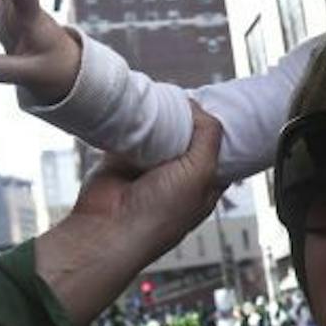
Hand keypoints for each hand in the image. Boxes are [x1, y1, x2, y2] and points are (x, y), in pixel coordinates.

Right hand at [35, 107, 226, 324]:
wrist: (109, 228)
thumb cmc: (159, 215)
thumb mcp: (201, 173)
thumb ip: (208, 138)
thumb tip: (199, 108)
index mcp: (203, 185)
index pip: (217, 150)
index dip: (216, 129)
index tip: (216, 105)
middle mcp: (178, 176)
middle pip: (188, 136)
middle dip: (187, 119)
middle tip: (185, 98)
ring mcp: (150, 167)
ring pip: (161, 131)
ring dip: (160, 118)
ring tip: (161, 101)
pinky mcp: (124, 158)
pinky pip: (133, 131)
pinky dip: (135, 121)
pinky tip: (139, 112)